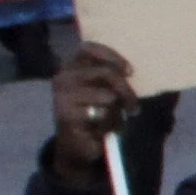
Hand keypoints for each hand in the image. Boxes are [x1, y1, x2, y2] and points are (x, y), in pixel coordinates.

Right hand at [47, 44, 136, 187]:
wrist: (76, 146)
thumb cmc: (93, 113)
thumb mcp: (103, 91)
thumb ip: (110, 77)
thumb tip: (129, 71)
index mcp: (70, 67)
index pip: (89, 48)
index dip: (112, 56)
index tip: (130, 71)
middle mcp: (62, 78)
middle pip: (107, 73)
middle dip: (126, 90)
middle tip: (133, 107)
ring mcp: (62, 97)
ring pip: (108, 96)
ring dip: (117, 112)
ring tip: (112, 122)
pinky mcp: (66, 116)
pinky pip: (102, 116)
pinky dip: (109, 125)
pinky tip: (101, 131)